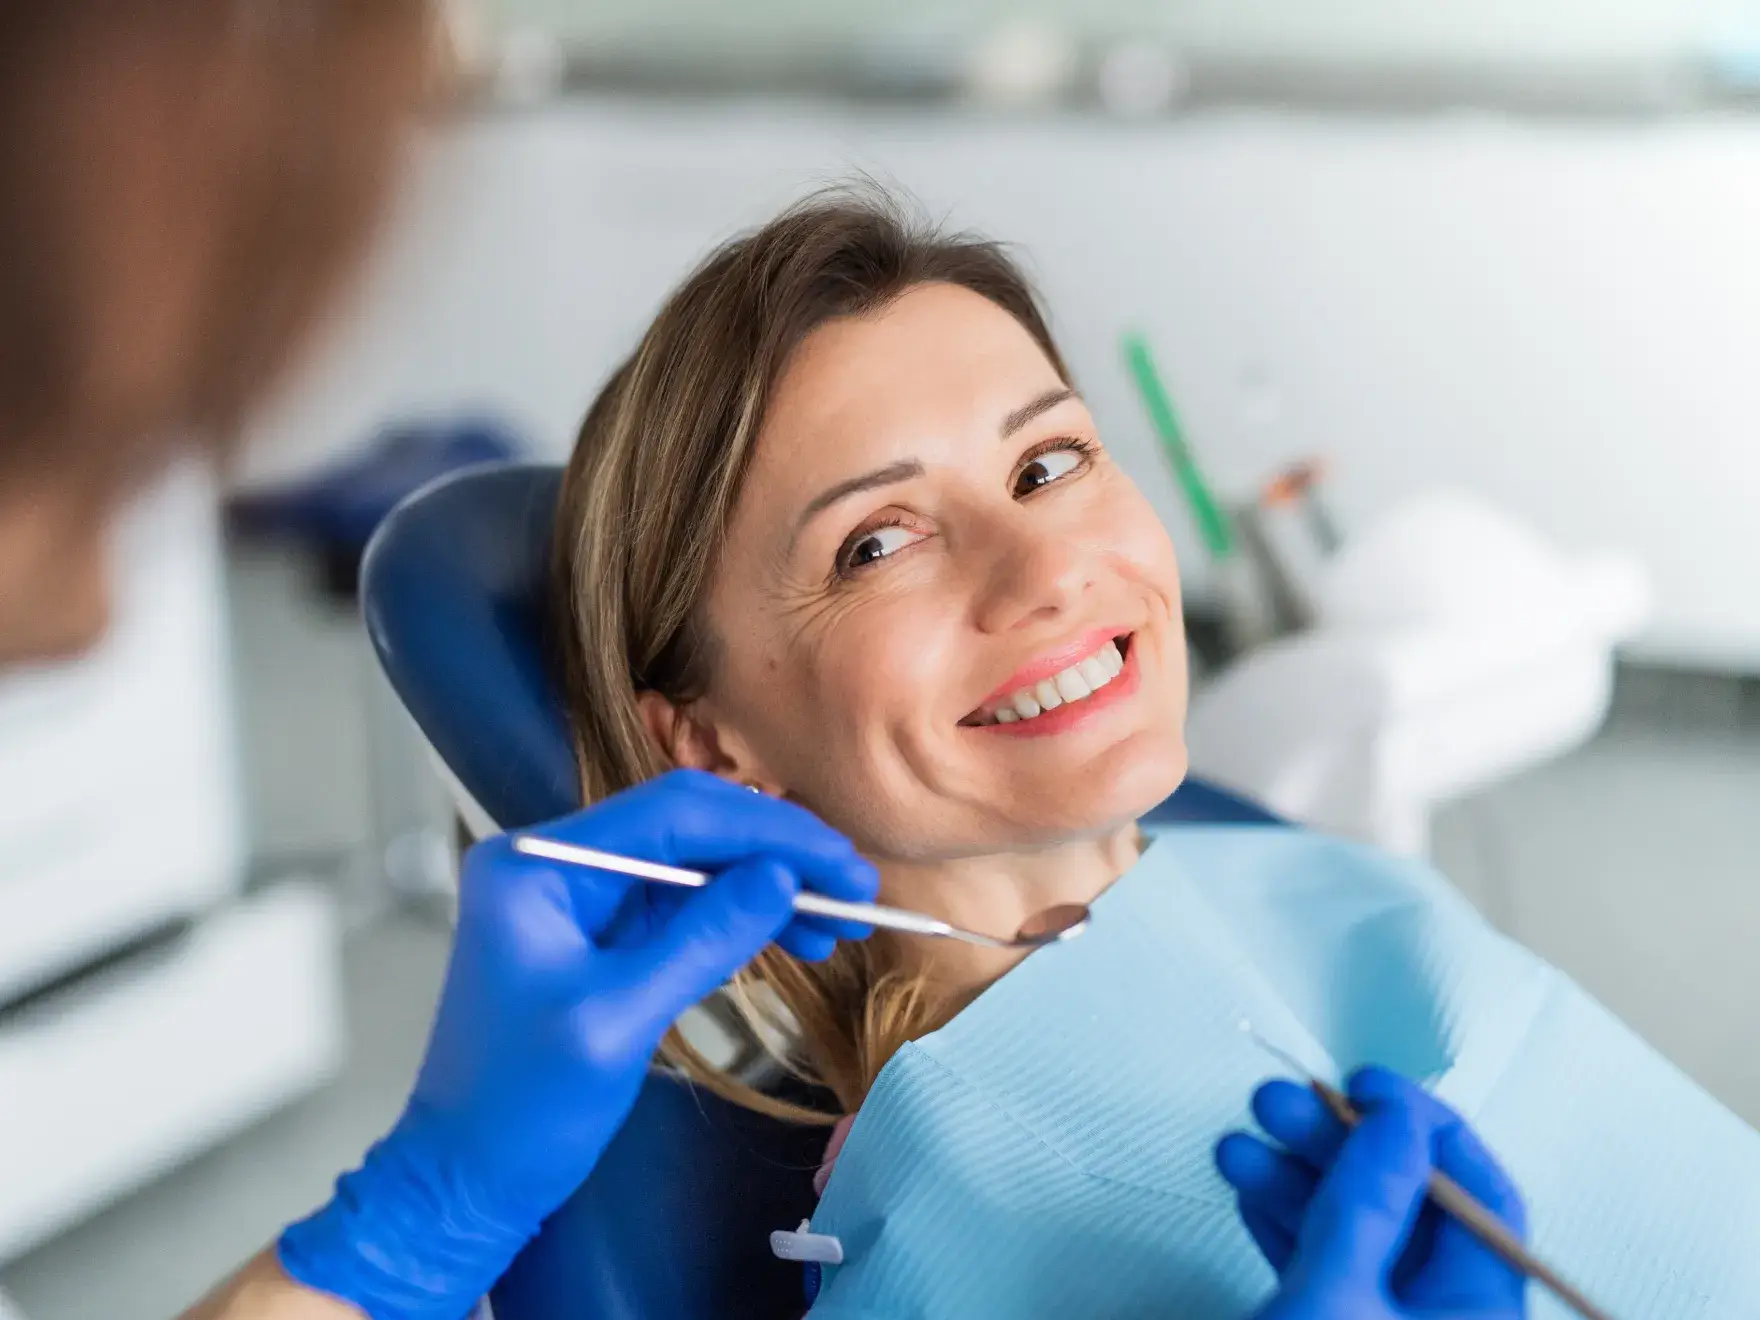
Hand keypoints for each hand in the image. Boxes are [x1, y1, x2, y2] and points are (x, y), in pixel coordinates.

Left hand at [278, 769, 877, 1319]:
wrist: (466, 1181)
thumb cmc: (519, 1109)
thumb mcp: (617, 1020)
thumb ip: (701, 940)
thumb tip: (781, 878)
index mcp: (539, 862)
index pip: (674, 812)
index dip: (768, 831)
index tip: (841, 861)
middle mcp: (558, 862)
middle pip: (689, 828)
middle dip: (777, 854)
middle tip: (855, 889)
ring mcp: (581, 899)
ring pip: (697, 866)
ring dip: (769, 888)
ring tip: (838, 923)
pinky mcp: (602, 937)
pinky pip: (686, 908)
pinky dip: (742, 920)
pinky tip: (796, 937)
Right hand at [1216, 1067, 1527, 1319]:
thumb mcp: (1337, 1296)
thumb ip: (1365, 1204)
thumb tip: (1394, 1120)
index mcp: (1476, 1309)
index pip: (1477, 1195)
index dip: (1422, 1127)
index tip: (1366, 1086)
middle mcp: (1441, 1313)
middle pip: (1403, 1202)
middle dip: (1332, 1145)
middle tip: (1280, 1104)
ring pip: (1353, 1229)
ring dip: (1292, 1179)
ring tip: (1239, 1149)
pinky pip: (1324, 1263)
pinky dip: (1286, 1224)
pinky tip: (1250, 1193)